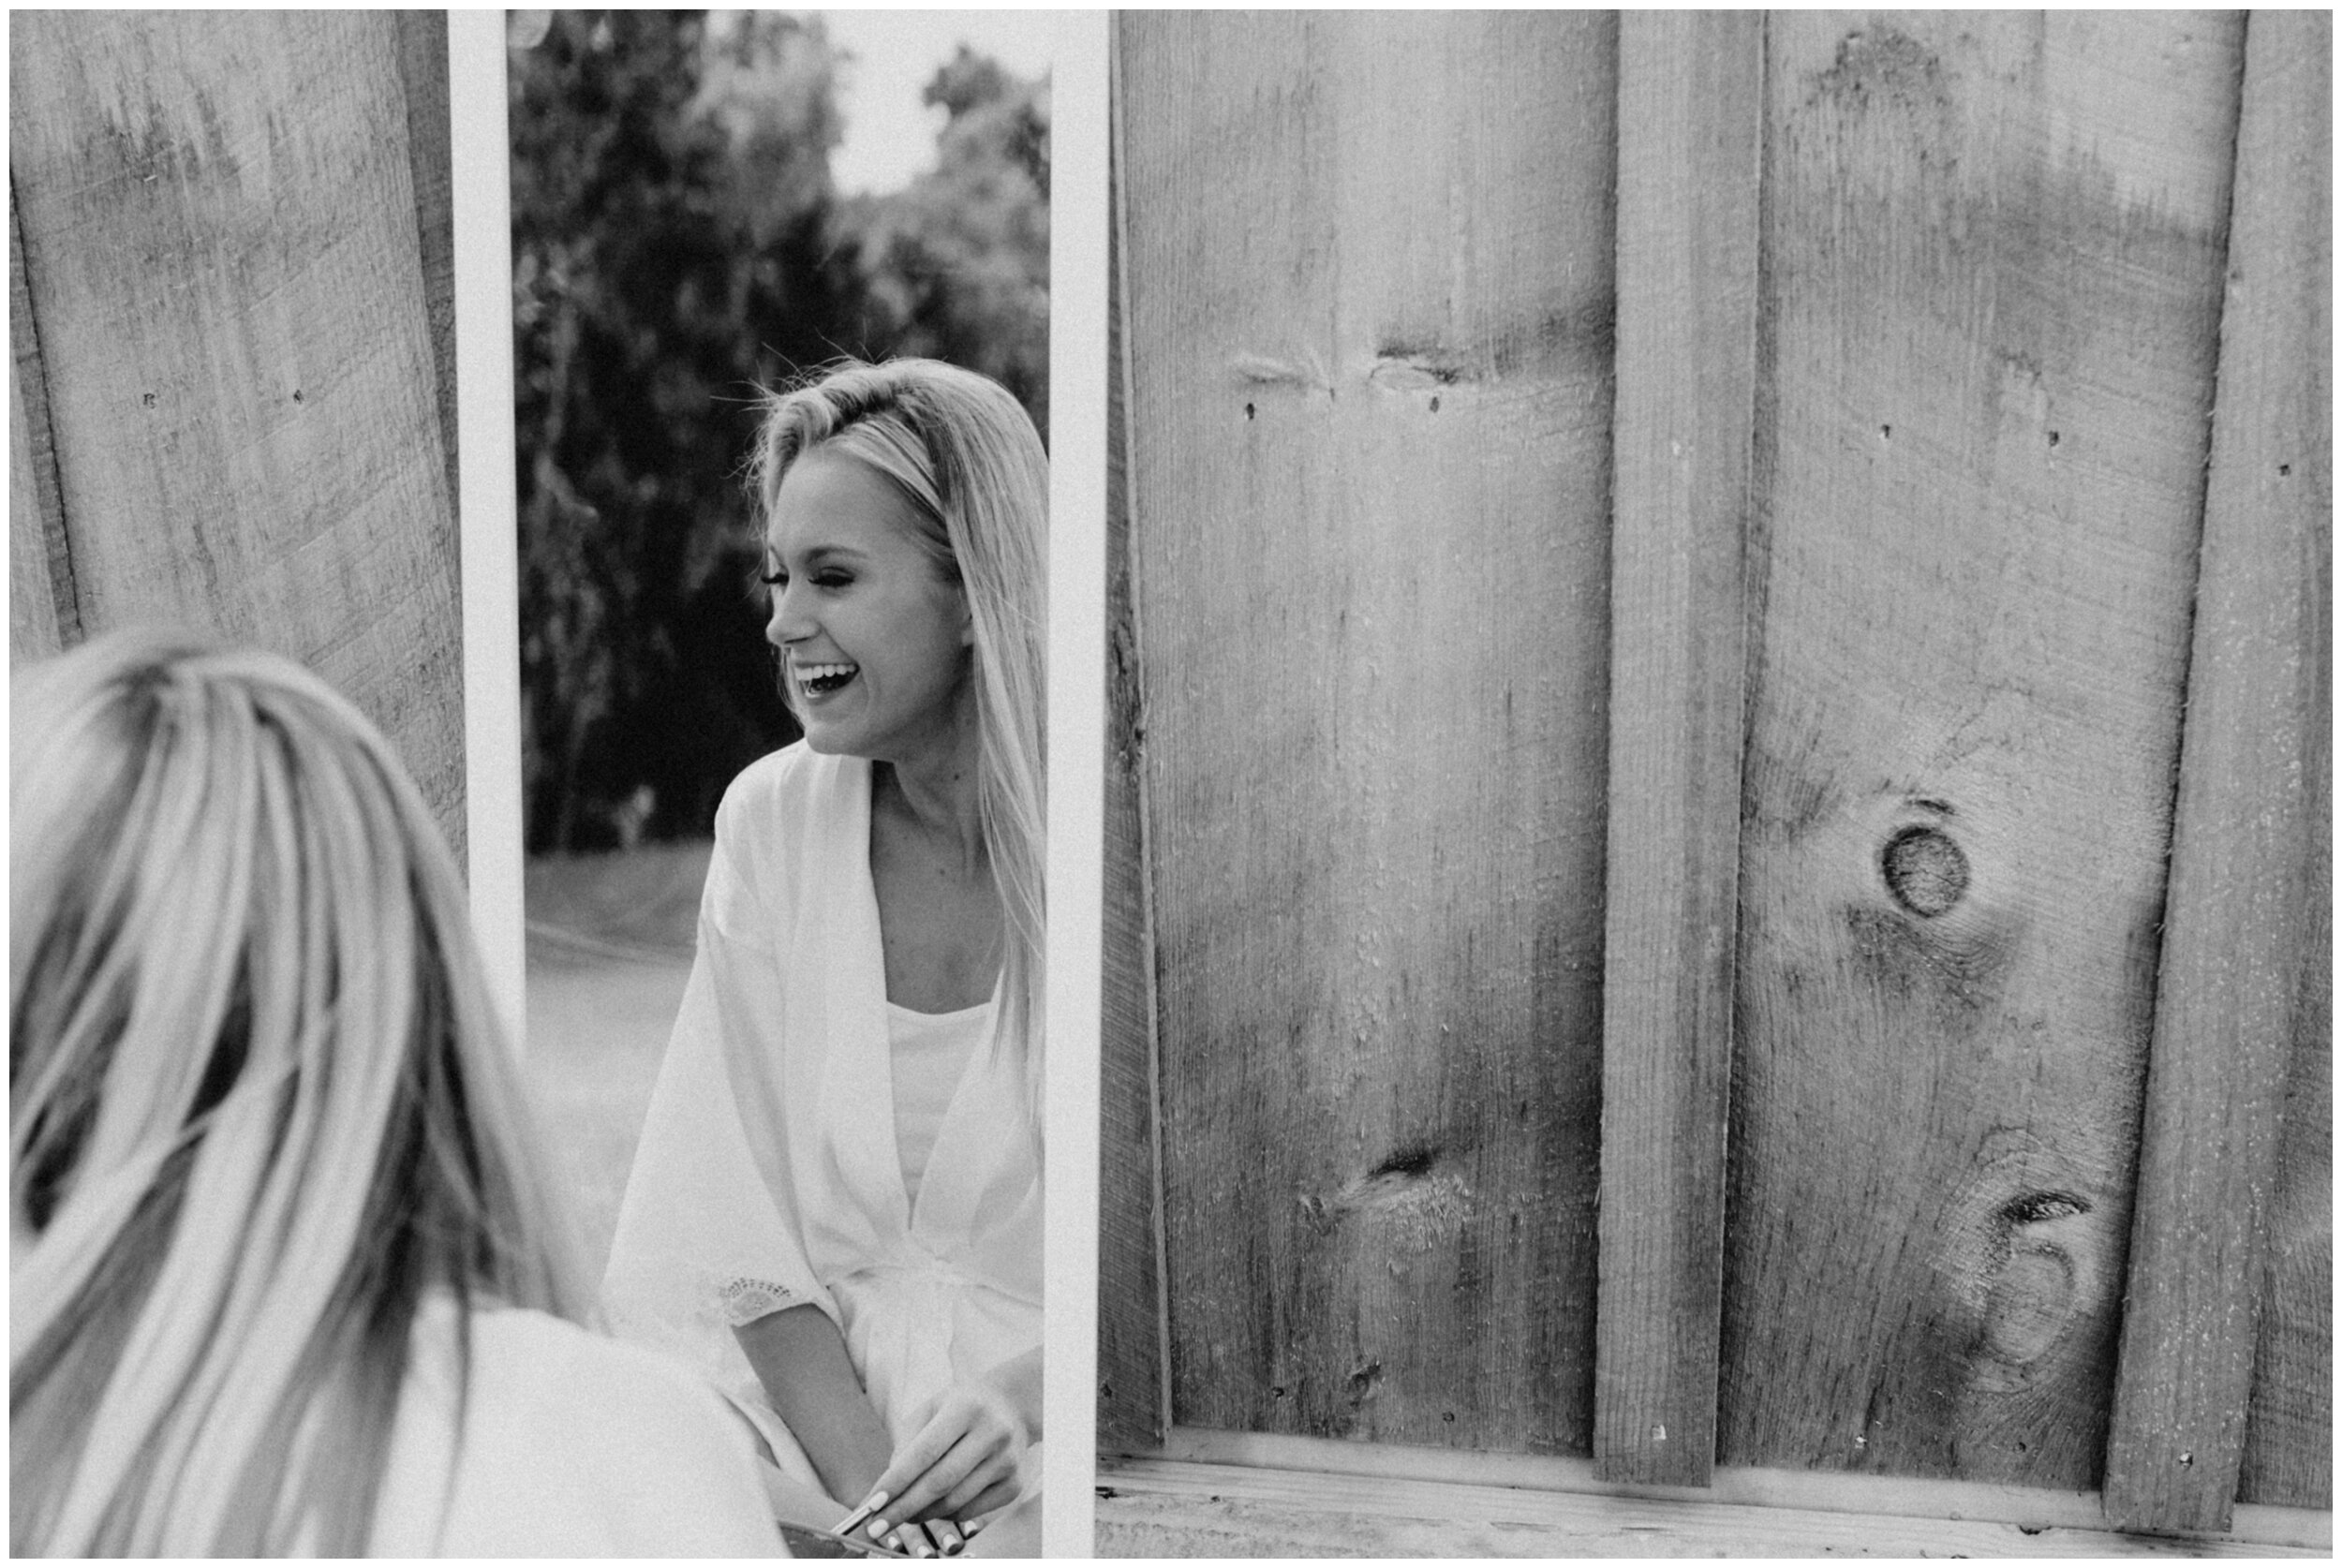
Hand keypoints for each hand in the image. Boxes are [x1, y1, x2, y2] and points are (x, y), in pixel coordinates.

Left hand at [857, 1378, 1028, 1549]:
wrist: (1012, 1404)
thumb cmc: (960, 1406)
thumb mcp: (930, 1409)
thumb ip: (906, 1445)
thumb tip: (887, 1493)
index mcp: (966, 1407)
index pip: (925, 1452)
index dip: (896, 1481)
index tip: (871, 1504)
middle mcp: (992, 1432)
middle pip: (940, 1482)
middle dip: (903, 1508)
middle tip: (877, 1525)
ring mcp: (1007, 1461)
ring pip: (955, 1502)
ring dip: (922, 1515)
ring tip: (903, 1514)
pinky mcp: (1015, 1484)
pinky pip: (971, 1511)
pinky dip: (946, 1516)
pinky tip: (933, 1508)